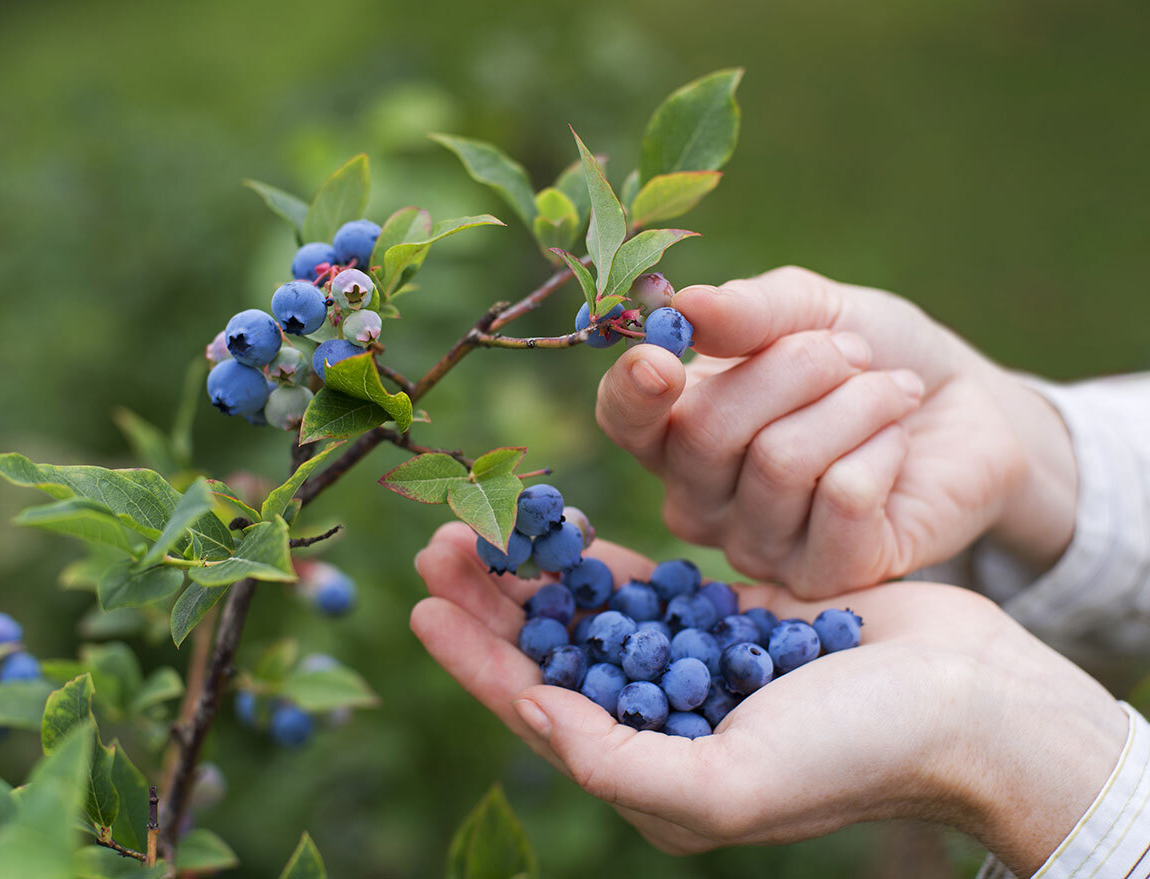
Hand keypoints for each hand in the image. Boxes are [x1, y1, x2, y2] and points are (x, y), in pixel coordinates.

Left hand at [411, 523, 1125, 876]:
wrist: (966, 701)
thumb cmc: (856, 753)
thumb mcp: (729, 782)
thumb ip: (619, 761)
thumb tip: (533, 714)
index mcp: (652, 774)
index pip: (537, 712)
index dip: (474, 660)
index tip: (422, 605)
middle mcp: (663, 723)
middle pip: (552, 655)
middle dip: (492, 603)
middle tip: (440, 542)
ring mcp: (693, 667)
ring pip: (589, 615)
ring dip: (536, 573)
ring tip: (483, 524)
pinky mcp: (728, 619)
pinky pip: (647, 585)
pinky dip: (601, 559)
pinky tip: (562, 529)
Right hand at [596, 266, 1077, 596]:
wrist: (966, 409)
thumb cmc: (872, 356)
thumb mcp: (813, 310)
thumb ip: (749, 311)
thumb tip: (685, 307)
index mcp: (677, 429)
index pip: (623, 421)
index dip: (632, 393)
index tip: (662, 359)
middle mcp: (701, 499)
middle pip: (707, 431)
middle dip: (795, 367)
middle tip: (853, 353)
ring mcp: (757, 547)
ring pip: (781, 462)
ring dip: (854, 403)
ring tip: (891, 391)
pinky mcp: (825, 576)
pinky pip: (842, 498)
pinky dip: (882, 448)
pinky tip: (897, 445)